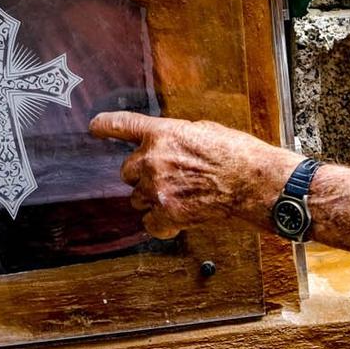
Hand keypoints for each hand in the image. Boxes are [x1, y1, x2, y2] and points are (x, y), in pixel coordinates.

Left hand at [89, 112, 294, 239]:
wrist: (254, 182)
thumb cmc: (237, 155)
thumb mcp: (204, 131)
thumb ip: (177, 138)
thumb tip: (169, 146)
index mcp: (162, 133)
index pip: (121, 125)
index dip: (104, 126)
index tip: (95, 127)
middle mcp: (153, 159)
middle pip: (126, 171)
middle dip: (143, 175)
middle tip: (168, 178)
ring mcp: (157, 188)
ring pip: (137, 198)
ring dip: (154, 198)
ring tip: (182, 196)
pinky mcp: (167, 213)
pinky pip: (150, 223)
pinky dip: (162, 223)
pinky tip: (181, 217)